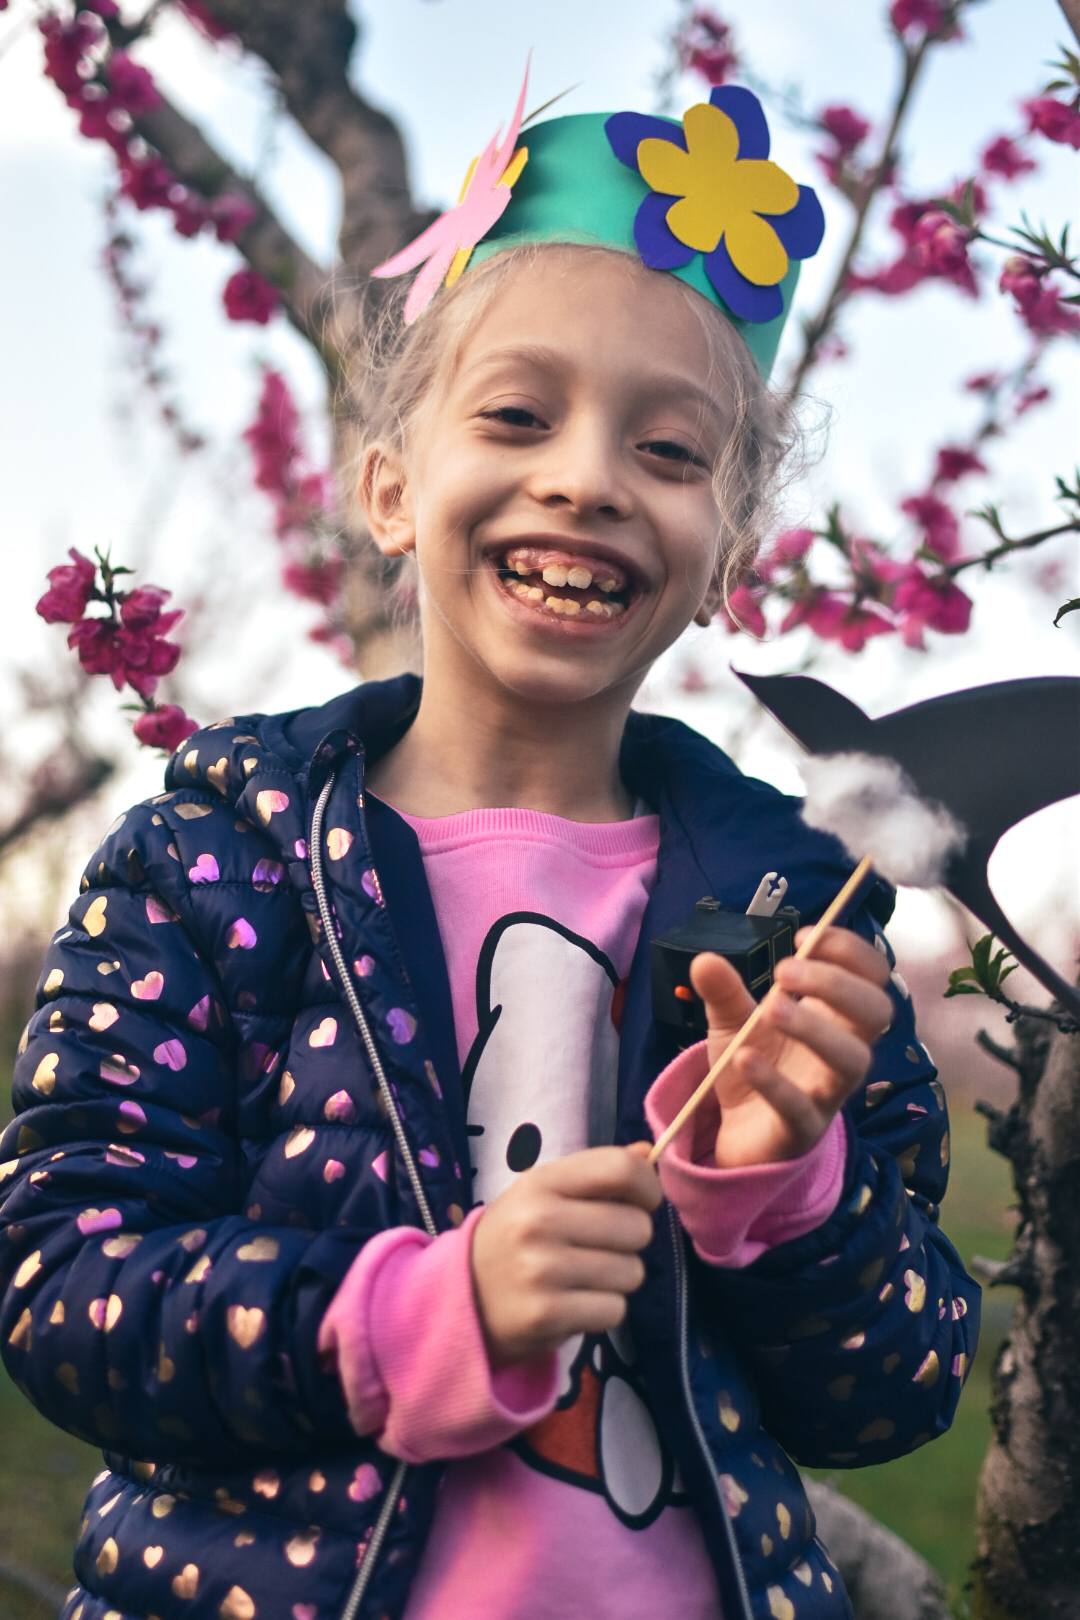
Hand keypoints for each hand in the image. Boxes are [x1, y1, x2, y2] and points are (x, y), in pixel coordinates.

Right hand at [470, 1146, 661, 1370]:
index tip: (643, 1202)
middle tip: (599, 1247)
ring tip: (583, 1277)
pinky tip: (574, 1304)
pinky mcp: (546, 1314)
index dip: (647, 1187)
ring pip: (632, 1272)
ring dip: (617, 1279)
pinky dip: (603, 1311)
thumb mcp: (544, 1193)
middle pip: (637, 1227)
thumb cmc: (516, 1236)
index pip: (620, 1169)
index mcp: (541, 1182)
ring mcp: (541, 1269)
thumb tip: (646, 1153)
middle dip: (629, 1241)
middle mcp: (539, 1220)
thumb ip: (595, 1172)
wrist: (464, 1295)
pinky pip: (614, 1310)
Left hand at [689, 926, 893, 1169]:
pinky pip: (800, 1107)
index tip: (803, 935)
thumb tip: (704, 959)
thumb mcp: (731, 1022)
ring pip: (853, 1060)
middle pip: (876, 1012)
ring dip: (815, 1027)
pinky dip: (774, 1082)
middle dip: (836, 983)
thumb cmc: (754, 1067)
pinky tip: (744, 1058)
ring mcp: (828, 1092)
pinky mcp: (803, 1130)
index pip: (872, 975)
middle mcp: (844, 1051)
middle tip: (784, 972)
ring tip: (770, 1007)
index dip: (849, 950)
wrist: (738, 1135)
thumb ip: (723, 991)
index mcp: (837, 1017)